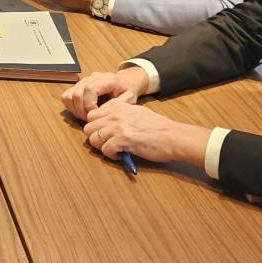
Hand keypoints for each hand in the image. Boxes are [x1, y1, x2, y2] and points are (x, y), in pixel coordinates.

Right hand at [61, 67, 148, 119]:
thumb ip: (116, 105)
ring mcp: (84, 80)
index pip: (89, 89)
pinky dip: (71, 106)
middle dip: (81, 111)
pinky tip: (81, 111)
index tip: (96, 115)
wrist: (125, 82)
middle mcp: (93, 77)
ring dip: (75, 110)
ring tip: (86, 116)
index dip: (89, 105)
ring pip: (69, 95)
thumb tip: (101, 112)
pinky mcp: (79, 85)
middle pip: (77, 94)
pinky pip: (67, 96)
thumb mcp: (129, 99)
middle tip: (90, 120)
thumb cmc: (127, 91)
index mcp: (107, 79)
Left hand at [82, 100, 208, 165]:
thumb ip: (121, 115)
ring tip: (114, 150)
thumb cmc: (159, 127)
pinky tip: (121, 155)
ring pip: (93, 139)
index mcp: (118, 107)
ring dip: (102, 147)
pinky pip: (105, 150)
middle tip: (106, 144)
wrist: (173, 136)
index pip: (92, 115)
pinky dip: (111, 156)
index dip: (95, 127)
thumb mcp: (137, 113)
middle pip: (88, 128)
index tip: (103, 134)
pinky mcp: (123, 140)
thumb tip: (107, 123)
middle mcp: (115, 115)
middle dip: (95, 138)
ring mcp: (118, 127)